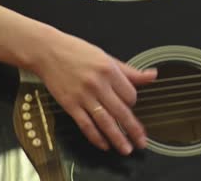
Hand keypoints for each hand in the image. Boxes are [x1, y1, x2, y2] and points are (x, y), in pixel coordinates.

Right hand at [32, 32, 156, 154]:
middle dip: (133, 129)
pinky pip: (86, 125)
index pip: (130, 94)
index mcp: (109, 70)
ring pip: (105, 122)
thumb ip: (130, 71)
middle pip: (121, 112)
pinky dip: (96, 137)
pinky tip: (104, 144)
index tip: (130, 105)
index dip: (133, 102)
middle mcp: (98, 85)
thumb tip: (152, 75)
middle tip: (142, 142)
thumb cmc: (77, 52)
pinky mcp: (70, 105)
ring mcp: (83, 97)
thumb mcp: (106, 57)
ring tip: (126, 149)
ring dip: (117, 138)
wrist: (48, 52)